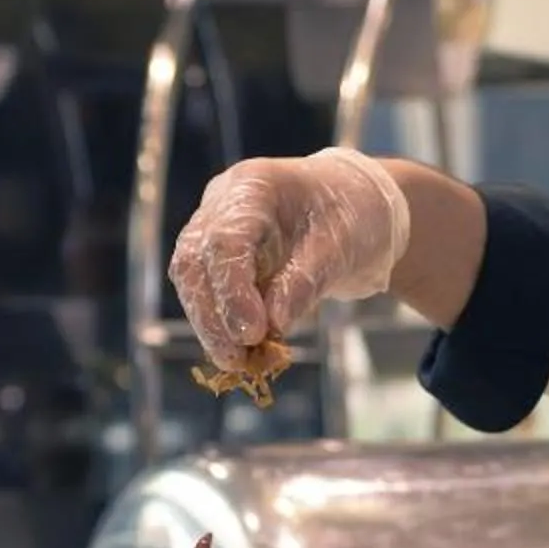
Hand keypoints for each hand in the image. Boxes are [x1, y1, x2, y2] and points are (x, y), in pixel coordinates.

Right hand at [169, 148, 410, 368]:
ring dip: (210, 324)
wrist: (357, 208)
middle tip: (235, 359)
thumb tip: (273, 325)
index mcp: (253, 186)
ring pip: (191, 279)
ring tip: (239, 361)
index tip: (252, 333)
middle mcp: (222, 203)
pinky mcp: (218, 256)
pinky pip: (206, 292)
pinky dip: (221, 323)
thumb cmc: (352, 215)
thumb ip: (305, 281)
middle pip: (194, 261)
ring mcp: (214, 228)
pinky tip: (242, 351)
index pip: (225, 240)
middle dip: (211, 315)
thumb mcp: (341, 245)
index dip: (232, 291)